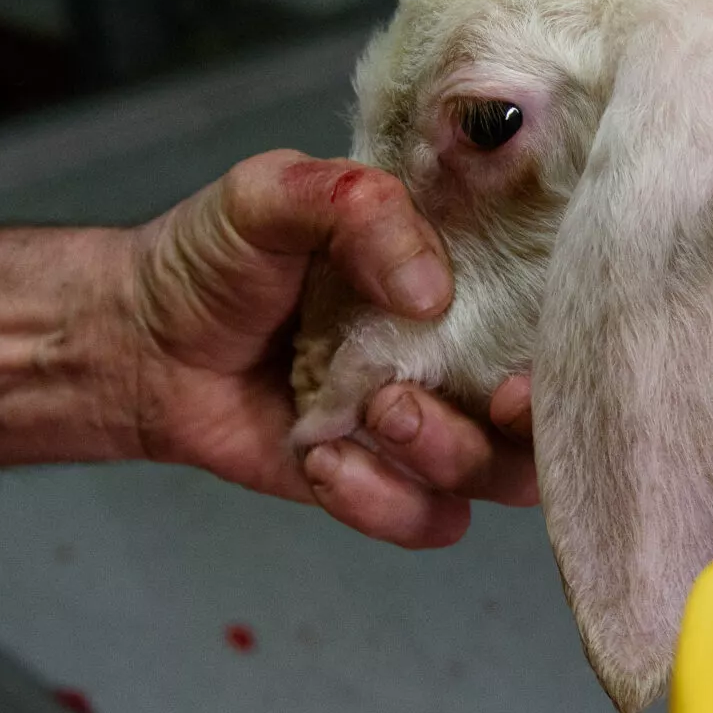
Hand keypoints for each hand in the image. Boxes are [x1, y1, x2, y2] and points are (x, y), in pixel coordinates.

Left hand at [129, 151, 535, 545]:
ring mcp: (423, 424)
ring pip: (495, 476)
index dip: (574, 349)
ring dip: (444, 454)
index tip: (525, 366)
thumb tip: (432, 291)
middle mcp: (460, 354)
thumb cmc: (215, 254)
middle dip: (526, 427)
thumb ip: (357, 206)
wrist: (138, 341)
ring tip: (371, 413)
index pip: (559, 312)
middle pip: (550, 418)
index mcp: (465, 273)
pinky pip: (427, 521)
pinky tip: (322, 460)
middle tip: (473, 398)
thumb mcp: (275, 192)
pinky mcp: (377, 484)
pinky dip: (382, 501)